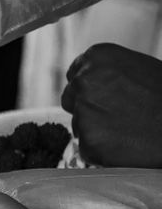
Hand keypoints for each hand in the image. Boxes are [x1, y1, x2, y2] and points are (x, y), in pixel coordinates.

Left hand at [60, 43, 161, 167]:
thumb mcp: (138, 68)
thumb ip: (108, 72)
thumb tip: (88, 81)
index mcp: (96, 57)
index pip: (75, 75)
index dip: (89, 90)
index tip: (104, 99)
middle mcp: (84, 80)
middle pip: (70, 99)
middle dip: (88, 109)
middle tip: (117, 117)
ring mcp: (84, 110)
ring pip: (79, 125)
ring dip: (96, 131)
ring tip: (129, 130)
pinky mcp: (89, 140)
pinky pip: (88, 148)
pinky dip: (103, 151)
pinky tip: (127, 144)